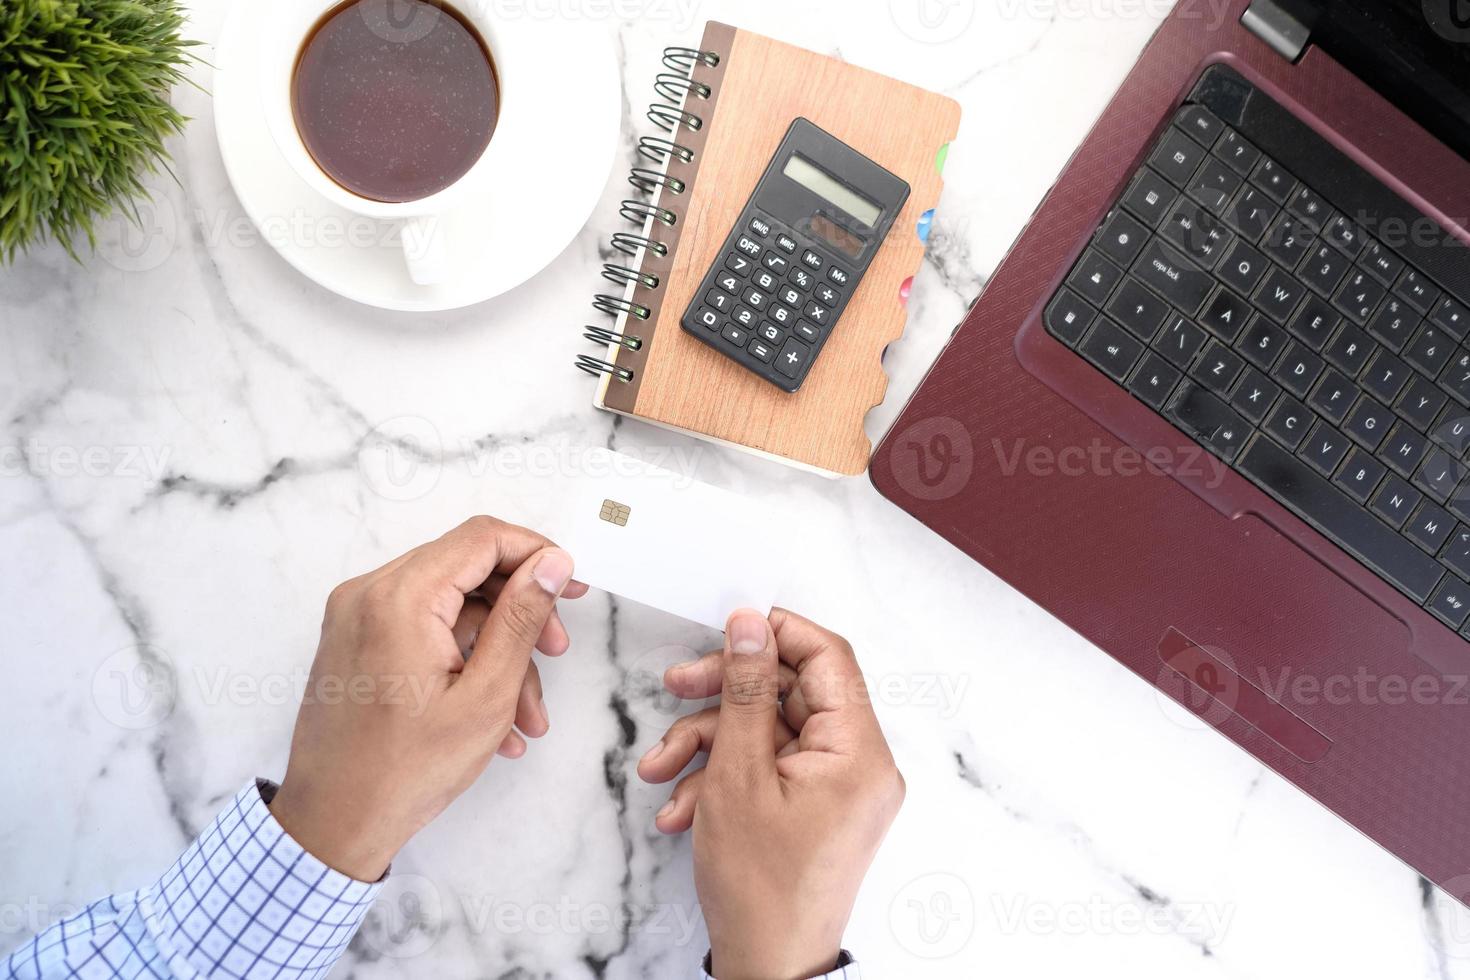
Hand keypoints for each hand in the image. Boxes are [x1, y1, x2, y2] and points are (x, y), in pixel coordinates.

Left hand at [269, 516, 585, 880]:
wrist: (331, 823)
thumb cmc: (402, 772)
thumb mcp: (485, 695)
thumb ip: (521, 619)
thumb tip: (551, 565)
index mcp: (400, 598)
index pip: (482, 538)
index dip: (536, 554)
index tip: (571, 585)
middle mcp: (369, 593)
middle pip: (467, 568)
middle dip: (520, 611)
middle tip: (556, 650)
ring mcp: (357, 616)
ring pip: (450, 605)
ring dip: (496, 648)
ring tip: (527, 713)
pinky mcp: (355, 640)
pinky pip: (423, 628)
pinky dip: (462, 659)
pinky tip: (494, 716)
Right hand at [637, 609, 903, 979]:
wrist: (768, 967)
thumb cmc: (761, 888)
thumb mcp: (738, 775)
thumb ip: (745, 692)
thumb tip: (750, 627)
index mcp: (859, 750)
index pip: (828, 656)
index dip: (776, 633)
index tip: (726, 627)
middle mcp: (858, 764)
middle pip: (790, 691)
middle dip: (724, 695)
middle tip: (676, 686)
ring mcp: (836, 787)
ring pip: (768, 730)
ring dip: (709, 743)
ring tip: (661, 771)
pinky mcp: (813, 806)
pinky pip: (769, 766)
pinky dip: (723, 777)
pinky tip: (681, 807)